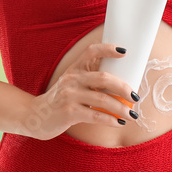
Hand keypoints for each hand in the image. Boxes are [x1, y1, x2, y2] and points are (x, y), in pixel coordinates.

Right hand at [23, 42, 140, 139]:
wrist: (35, 116)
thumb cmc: (62, 100)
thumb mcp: (72, 83)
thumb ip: (91, 80)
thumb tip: (123, 86)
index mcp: (75, 68)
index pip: (91, 51)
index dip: (108, 49)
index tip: (124, 51)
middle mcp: (72, 79)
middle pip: (103, 78)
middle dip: (123, 87)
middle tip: (135, 96)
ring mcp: (69, 95)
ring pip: (102, 99)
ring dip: (121, 108)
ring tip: (132, 115)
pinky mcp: (68, 112)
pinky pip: (95, 115)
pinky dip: (110, 119)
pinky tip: (119, 123)